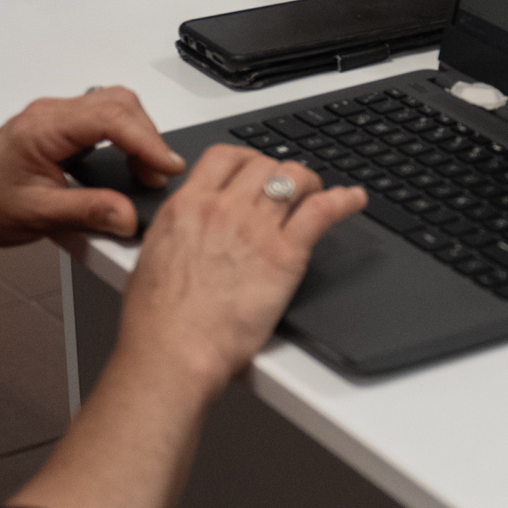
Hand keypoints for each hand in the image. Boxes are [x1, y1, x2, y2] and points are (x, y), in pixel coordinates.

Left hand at [0, 86, 188, 253]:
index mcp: (43, 128)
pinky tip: (126, 162)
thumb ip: (87, 213)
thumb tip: (129, 216)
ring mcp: (53, 116)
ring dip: (137, 134)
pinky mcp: (56, 126)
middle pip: (119, 103)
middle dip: (147, 136)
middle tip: (156, 175)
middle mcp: (49, 113)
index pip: (111, 118)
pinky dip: (123, 136)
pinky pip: (102, 116)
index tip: (167, 167)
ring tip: (144, 171)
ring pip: (113, 105)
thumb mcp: (37, 216)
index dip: (146, 141)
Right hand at [113, 142, 365, 398]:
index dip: (246, 159)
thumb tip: (186, 232)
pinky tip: (355, 200)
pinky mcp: (286, 254)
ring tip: (317, 193)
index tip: (255, 168)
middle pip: (265, 165)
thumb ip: (176, 234)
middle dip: (280, 172)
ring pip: (296, 178)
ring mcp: (257, 228)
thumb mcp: (152, 258)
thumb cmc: (158, 320)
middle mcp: (223, 208)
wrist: (174, 350)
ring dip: (310, 183)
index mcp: (186, 206)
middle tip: (288, 187)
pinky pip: (323, 211)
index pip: (224, 157)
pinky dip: (344, 199)